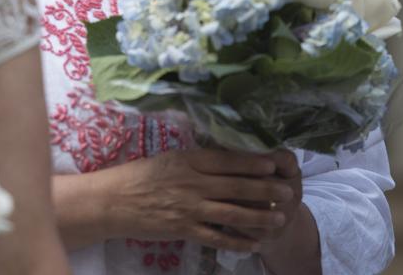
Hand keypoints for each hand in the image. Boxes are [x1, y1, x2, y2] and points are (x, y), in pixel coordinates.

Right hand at [99, 148, 295, 252]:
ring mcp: (190, 208)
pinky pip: (217, 237)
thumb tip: (222, 158)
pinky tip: (254, 243)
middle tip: (289, 192)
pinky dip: (238, 241)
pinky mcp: (185, 229)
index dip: (253, 163)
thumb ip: (194, 160)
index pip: (228, 161)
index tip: (274, 165)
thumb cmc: (138, 175)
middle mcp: (193, 183)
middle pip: (237, 187)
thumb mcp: (168, 158)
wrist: (113, 201)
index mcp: (188, 160)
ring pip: (233, 213)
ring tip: (281, 218)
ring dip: (260, 217)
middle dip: (267, 190)